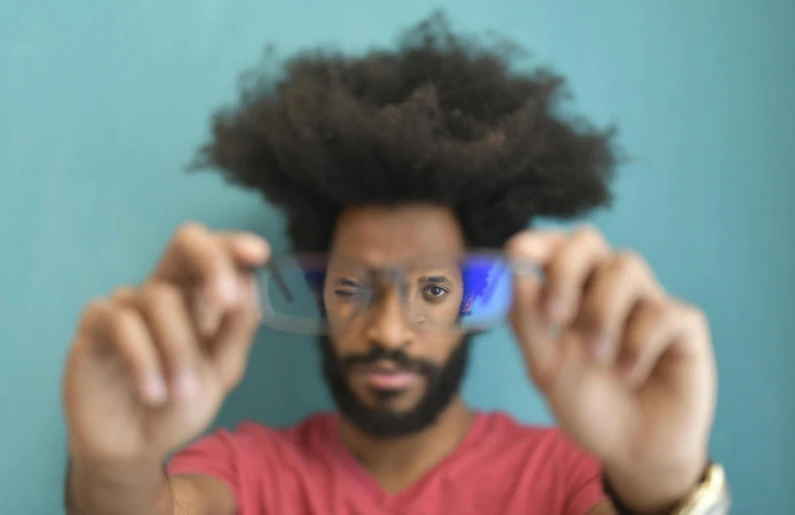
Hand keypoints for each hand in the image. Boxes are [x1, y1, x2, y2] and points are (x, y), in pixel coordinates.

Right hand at [63, 223, 269, 468]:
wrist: (136, 446)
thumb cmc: (182, 401)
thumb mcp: (222, 369)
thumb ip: (238, 328)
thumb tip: (248, 284)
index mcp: (201, 294)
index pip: (218, 252)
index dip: (235, 246)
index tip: (259, 254)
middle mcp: (166, 288)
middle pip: (185, 243)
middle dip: (211, 262)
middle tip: (227, 299)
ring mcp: (128, 303)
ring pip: (160, 298)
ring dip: (179, 350)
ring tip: (183, 392)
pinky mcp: (95, 324)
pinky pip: (122, 323)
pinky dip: (144, 360)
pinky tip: (152, 393)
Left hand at [506, 226, 716, 511]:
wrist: (633, 452)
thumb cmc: (588, 405)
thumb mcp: (545, 368)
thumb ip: (527, 323)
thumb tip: (516, 275)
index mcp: (571, 293)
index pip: (554, 247)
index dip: (536, 242)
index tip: (517, 255)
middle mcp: (608, 289)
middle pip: (588, 241)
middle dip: (566, 271)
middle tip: (556, 317)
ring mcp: (646, 303)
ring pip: (626, 266)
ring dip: (603, 313)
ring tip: (598, 359)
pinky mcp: (684, 326)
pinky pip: (662, 311)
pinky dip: (639, 345)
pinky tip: (630, 375)